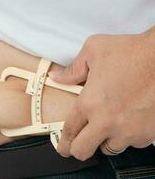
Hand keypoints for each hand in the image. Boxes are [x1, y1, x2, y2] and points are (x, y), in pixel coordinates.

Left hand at [49, 27, 154, 160]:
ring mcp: (129, 130)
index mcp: (89, 103)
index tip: (63, 146)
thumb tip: (57, 77)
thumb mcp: (94, 51)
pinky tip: (127, 121)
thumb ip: (73, 69)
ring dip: (105, 140)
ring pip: (109, 149)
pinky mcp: (148, 133)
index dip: (63, 142)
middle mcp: (107, 121)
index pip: (69, 132)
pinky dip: (128, 136)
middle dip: (77, 149)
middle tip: (77, 146)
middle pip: (82, 151)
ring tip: (106, 126)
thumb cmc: (134, 52)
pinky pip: (133, 143)